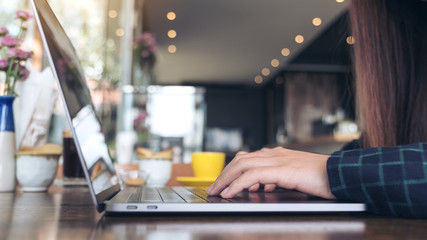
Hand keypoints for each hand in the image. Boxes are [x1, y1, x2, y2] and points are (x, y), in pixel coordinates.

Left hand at [206, 147, 335, 199]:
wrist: (342, 174)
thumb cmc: (321, 178)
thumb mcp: (295, 177)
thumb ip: (277, 179)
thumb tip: (264, 187)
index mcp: (277, 155)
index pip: (247, 158)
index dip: (231, 170)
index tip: (222, 182)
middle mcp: (275, 154)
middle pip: (240, 160)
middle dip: (224, 175)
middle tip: (213, 188)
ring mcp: (279, 160)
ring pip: (243, 165)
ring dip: (226, 179)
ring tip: (216, 192)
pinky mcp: (283, 170)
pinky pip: (253, 176)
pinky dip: (238, 184)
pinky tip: (230, 193)